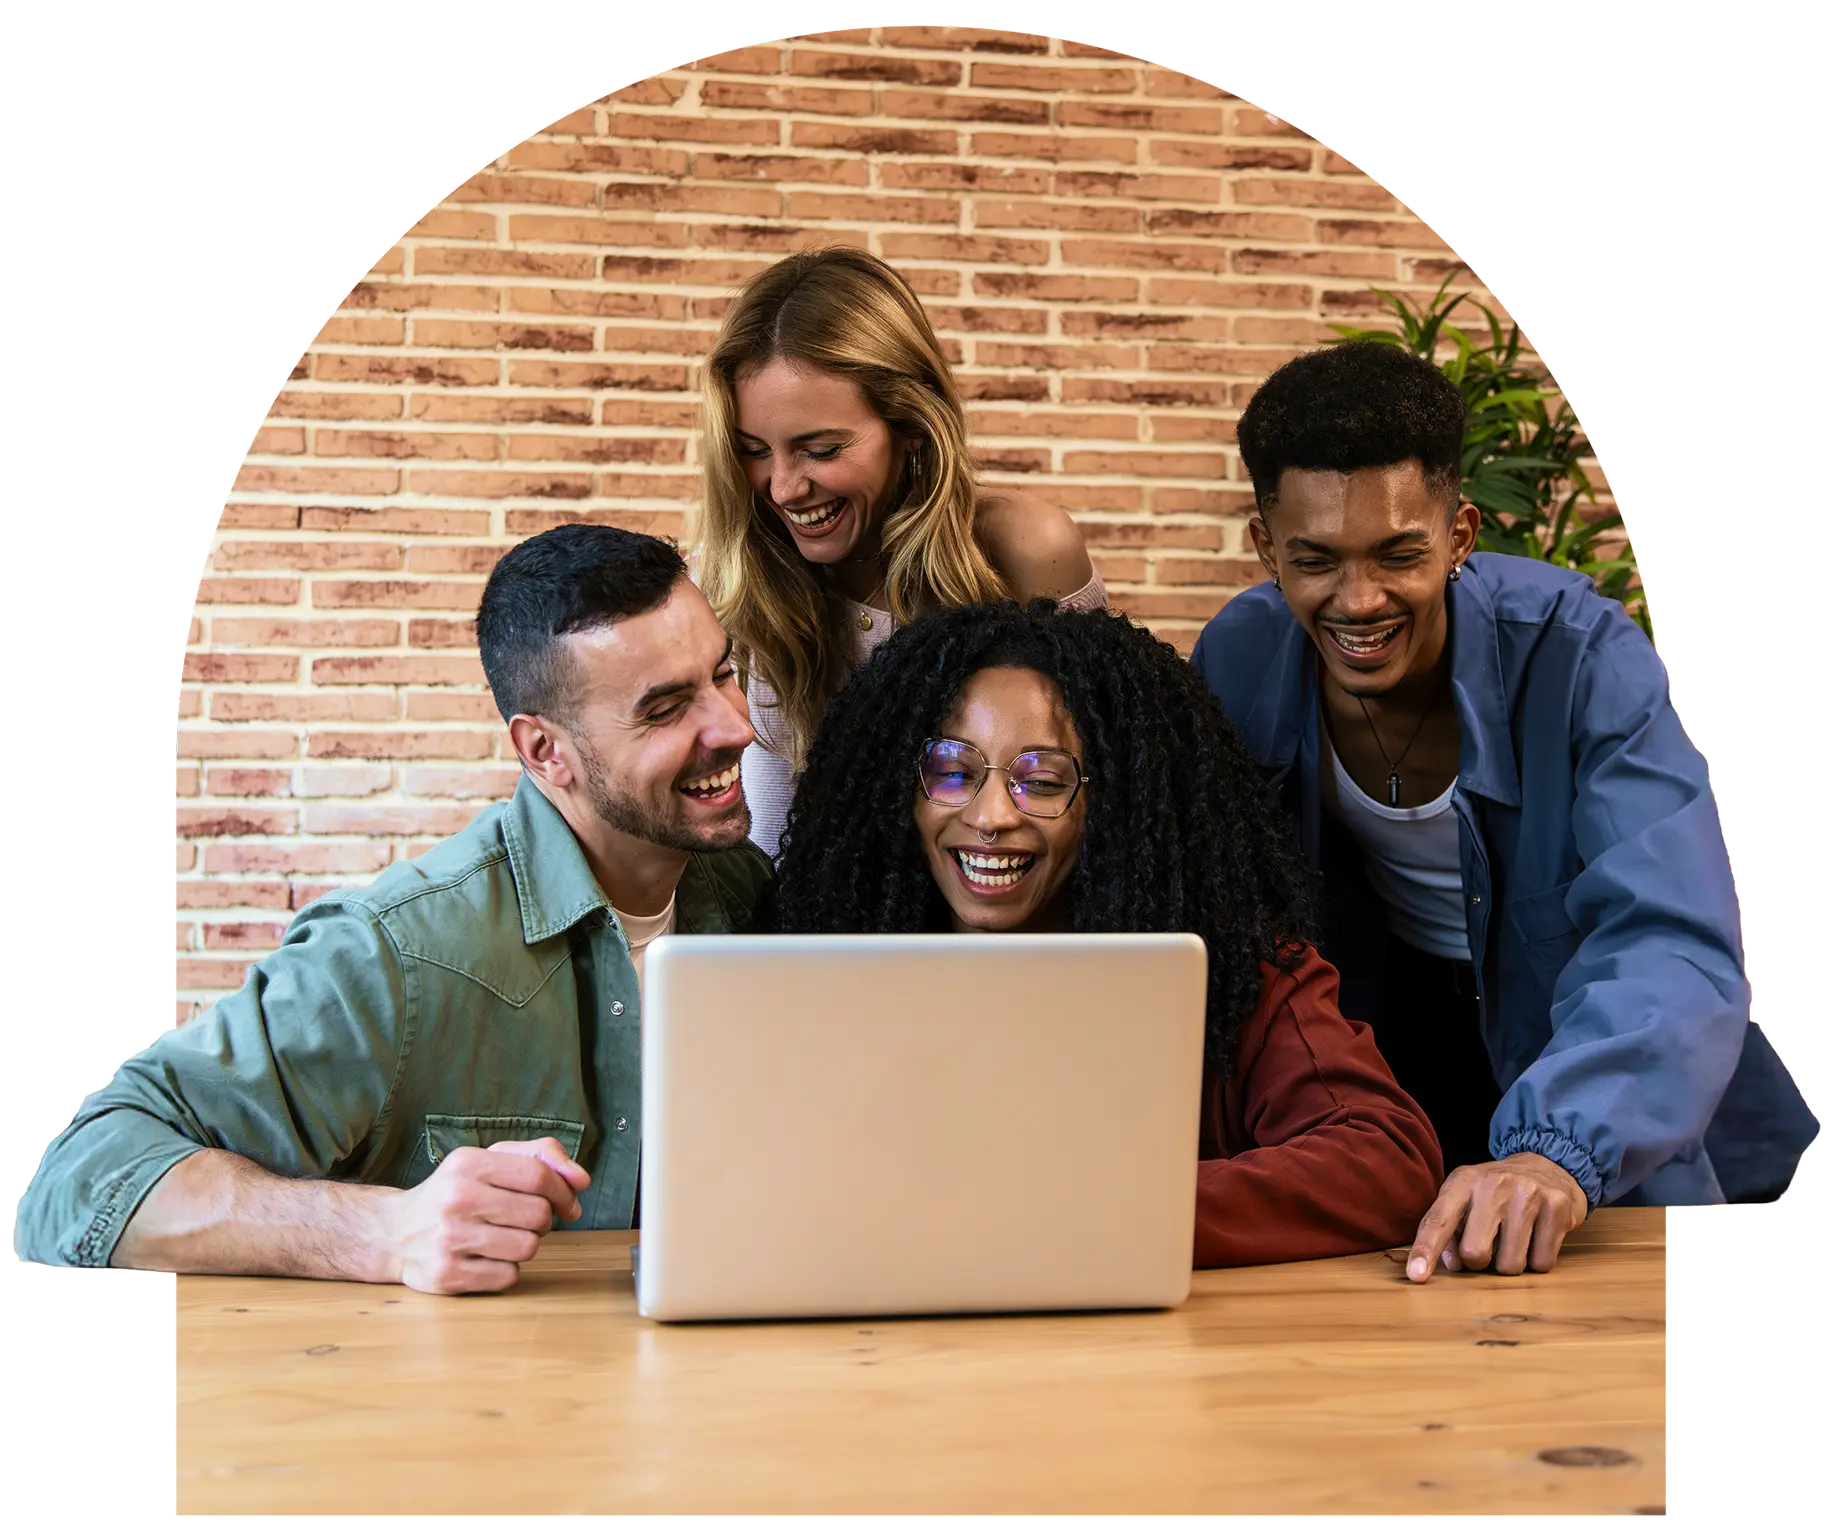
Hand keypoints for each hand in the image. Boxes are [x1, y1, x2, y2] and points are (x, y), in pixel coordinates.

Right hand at [384, 1136, 590, 1294]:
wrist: (395, 1232)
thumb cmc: (456, 1193)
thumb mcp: (490, 1160)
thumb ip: (541, 1156)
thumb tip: (581, 1180)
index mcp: (468, 1163)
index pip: (538, 1175)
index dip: (563, 1191)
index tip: (568, 1202)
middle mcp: (456, 1199)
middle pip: (539, 1214)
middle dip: (543, 1220)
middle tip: (525, 1220)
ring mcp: (449, 1239)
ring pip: (528, 1247)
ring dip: (526, 1245)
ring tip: (503, 1237)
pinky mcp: (447, 1275)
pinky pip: (508, 1276)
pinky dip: (506, 1269)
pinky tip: (485, 1258)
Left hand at [1404, 1153, 1585, 1282]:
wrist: (1548, 1165)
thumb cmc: (1498, 1192)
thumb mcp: (1466, 1200)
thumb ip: (1450, 1231)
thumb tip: (1452, 1264)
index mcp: (1463, 1181)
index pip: (1438, 1220)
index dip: (1426, 1250)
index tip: (1416, 1276)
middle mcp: (1493, 1184)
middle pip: (1475, 1253)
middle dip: (1480, 1263)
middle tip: (1490, 1246)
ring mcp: (1527, 1194)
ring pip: (1510, 1265)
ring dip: (1510, 1264)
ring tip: (1515, 1240)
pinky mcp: (1557, 1207)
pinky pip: (1542, 1263)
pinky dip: (1537, 1261)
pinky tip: (1537, 1237)